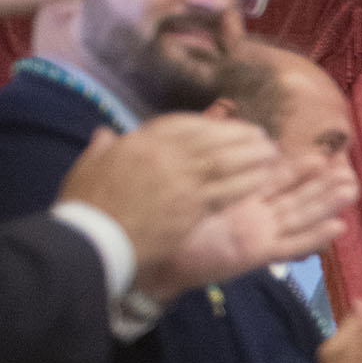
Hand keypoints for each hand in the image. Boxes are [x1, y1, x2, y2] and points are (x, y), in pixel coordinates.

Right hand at [59, 115, 279, 277]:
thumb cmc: (88, 204)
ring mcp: (182, 181)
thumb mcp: (90, 165)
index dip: (213, 124)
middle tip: (263, 137)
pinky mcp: (193, 207)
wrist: (96, 238)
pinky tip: (263, 181)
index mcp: (140, 142)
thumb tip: (107, 135)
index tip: (229, 126)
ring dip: (253, 157)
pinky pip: (228, 191)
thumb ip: (104, 147)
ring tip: (273, 155)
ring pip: (226, 162)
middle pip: (213, 139)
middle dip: (241, 136)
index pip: (185, 124)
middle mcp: (165, 156)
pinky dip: (247, 183)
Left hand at [148, 153, 359, 296]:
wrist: (156, 255)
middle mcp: (254, 216)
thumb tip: (213, 115)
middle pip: (297, 198)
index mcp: (239, 197)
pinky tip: (338, 228)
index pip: (276, 179)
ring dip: (327, 205)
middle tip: (349, 173)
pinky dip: (315, 237)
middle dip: (323, 186)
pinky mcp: (258, 253)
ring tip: (352, 191)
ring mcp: (259, 235)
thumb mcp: (190, 181)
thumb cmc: (168, 221)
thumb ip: (205, 155)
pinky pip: (291, 244)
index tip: (323, 157)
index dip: (300, 169)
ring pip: (301, 217)